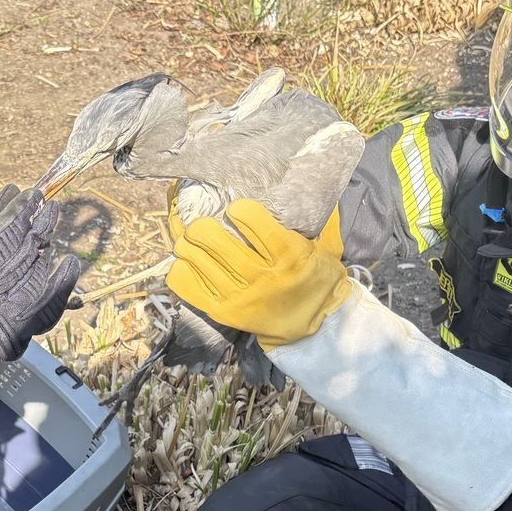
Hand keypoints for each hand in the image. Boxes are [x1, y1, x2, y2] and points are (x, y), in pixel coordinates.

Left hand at [166, 200, 350, 348]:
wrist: (315, 329)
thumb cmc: (318, 281)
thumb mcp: (330, 249)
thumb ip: (327, 219)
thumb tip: (328, 180)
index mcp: (290, 256)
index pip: (254, 222)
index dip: (240, 210)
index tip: (236, 208)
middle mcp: (262, 277)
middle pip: (215, 242)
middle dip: (202, 226)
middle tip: (203, 223)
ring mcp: (240, 297)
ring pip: (197, 262)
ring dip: (188, 245)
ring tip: (189, 239)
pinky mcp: (223, 313)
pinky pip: (188, 288)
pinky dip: (181, 271)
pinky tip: (187, 263)